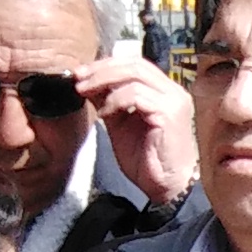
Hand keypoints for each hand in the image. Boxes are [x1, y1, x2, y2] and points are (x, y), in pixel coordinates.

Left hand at [76, 53, 198, 208]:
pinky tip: (105, 114)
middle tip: (78, 78)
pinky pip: (137, 95)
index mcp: (164, 91)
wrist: (166, 188)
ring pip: (135, 75)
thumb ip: (108, 102)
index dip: (106, 64)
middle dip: (101, 68)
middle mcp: (173, 91)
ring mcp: (173, 101)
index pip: (134, 63)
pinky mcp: (169, 114)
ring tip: (85, 93)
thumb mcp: (120, 125)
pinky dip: (116, 101)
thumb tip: (86, 82)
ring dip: (104, 82)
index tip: (81, 73)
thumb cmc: (147, 161)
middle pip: (134, 63)